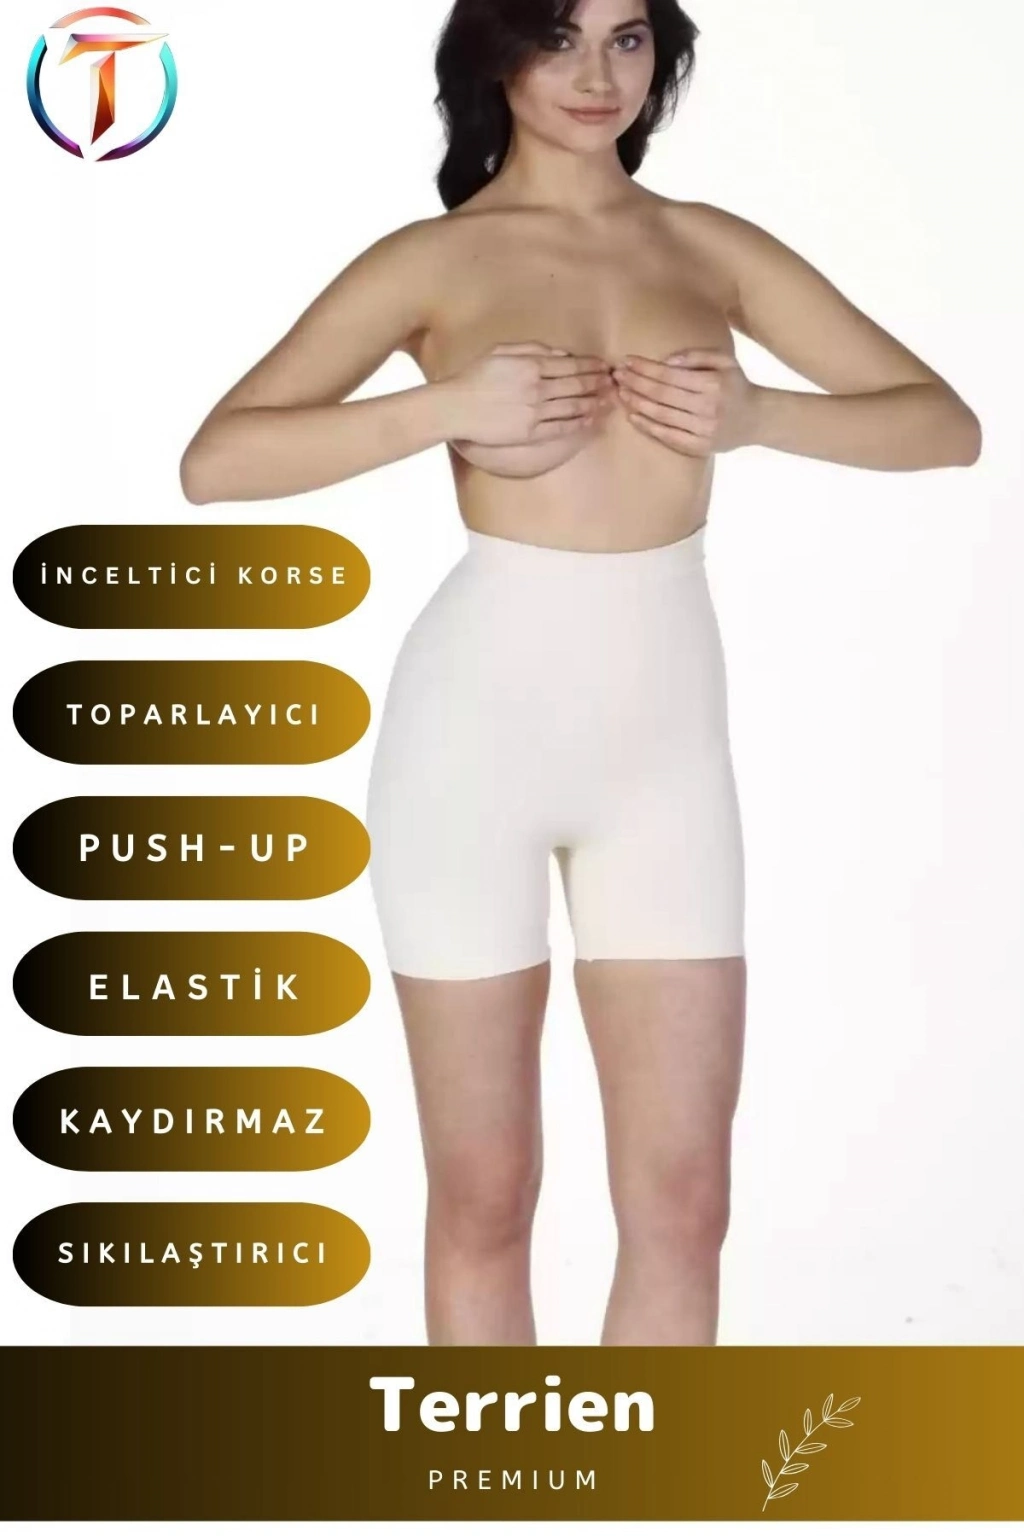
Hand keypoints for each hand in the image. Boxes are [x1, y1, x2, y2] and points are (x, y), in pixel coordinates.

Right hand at [441, 341, 613, 447]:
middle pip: (577, 384)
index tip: (604, 366)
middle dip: (598, 383)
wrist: (457, 408)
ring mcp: (535, 411)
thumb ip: (532, 348)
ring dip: (594, 403)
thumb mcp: (501, 351)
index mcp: (531, 364)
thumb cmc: (475, 377)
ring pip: (573, 406)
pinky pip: (561, 427)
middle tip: (613, 382)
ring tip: (608, 401)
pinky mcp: (531, 432)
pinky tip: (589, 420)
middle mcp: (538, 387)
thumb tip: (561, 353)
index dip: (591, 365)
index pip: (571, 364)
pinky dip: (578, 423)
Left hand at [611, 348, 759, 456]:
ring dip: (637, 404)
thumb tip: (667, 361)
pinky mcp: (698, 447)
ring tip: (620, 393)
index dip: (645, 368)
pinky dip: (648, 427)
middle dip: (636, 383)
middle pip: (661, 395)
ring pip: (661, 416)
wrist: (757, 419)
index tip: (627, 361)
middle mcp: (706, 407)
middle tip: (616, 376)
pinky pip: (668, 436)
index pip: (670, 375)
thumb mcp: (724, 361)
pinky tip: (633, 416)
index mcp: (712, 383)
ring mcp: (702, 430)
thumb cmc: (736, 386)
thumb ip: (697, 356)